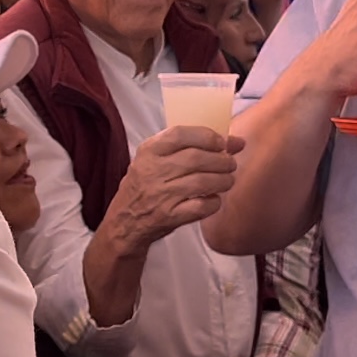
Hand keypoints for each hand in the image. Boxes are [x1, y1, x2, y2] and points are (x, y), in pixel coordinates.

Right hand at [101, 126, 243, 255]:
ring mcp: (161, 195)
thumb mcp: (153, 160)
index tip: (221, 142)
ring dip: (223, 180)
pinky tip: (214, 199)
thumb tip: (232, 141)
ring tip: (227, 180)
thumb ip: (185, 148)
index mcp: (148, 151)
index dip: (206, 136)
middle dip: (221, 160)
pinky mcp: (169, 216)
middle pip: (196, 158)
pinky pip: (201, 207)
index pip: (179, 134)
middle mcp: (153, 171)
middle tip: (230, 164)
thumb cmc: (144, 186)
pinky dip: (214, 202)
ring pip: (202, 182)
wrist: (124, 222)